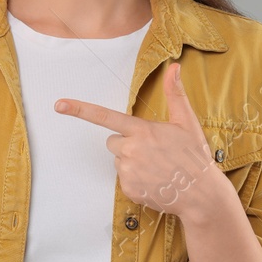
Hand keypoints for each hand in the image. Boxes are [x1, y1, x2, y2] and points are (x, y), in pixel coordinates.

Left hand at [55, 61, 222, 217]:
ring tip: (157, 166)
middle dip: (126, 142)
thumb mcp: (187, 122)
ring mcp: (128, 171)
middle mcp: (131, 150)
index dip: (80, 109)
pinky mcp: (128, 188)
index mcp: (142, 131)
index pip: (105, 117)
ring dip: (132, 161)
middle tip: (152, 150)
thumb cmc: (194, 156)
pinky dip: (136, 178)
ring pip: (118, 159)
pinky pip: (123, 178)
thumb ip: (176, 94)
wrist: (201, 194)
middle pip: (112, 141)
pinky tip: (154, 179)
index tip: (59, 105)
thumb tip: (174, 67)